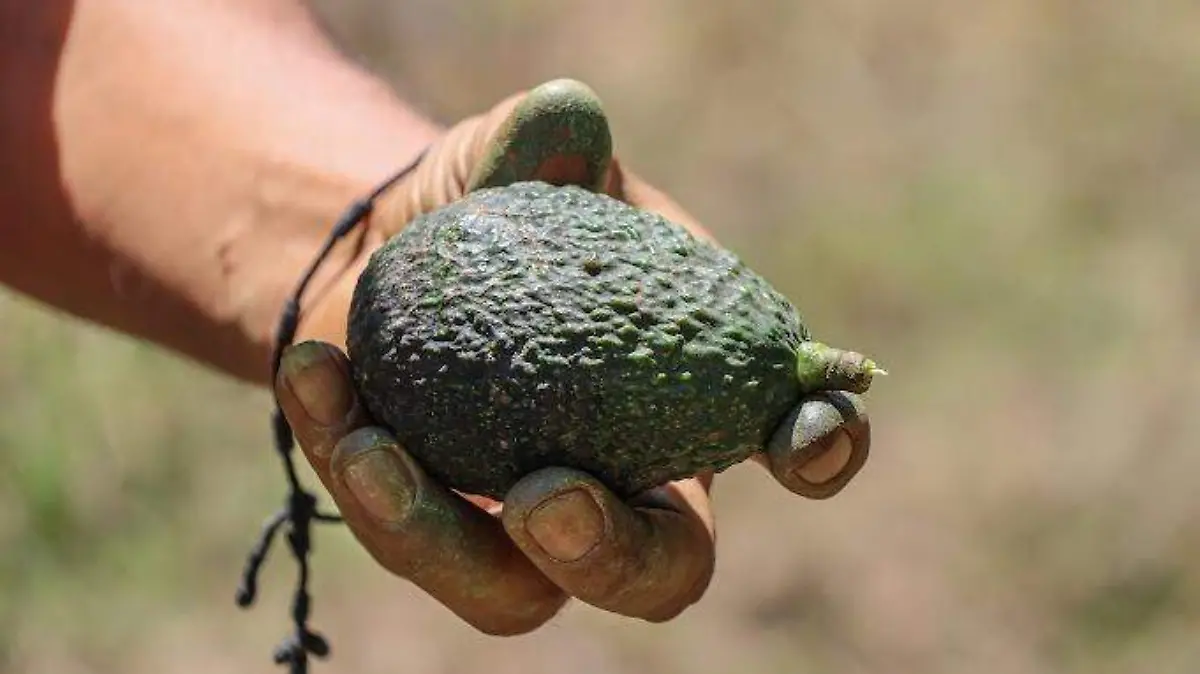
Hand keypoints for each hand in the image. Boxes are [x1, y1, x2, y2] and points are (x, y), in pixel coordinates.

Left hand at [276, 80, 872, 633]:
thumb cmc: (484, 207)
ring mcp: (526, 525)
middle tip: (551, 496)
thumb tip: (566, 116)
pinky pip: (410, 542)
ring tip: (373, 446)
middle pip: (657, 572)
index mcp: (691, 390)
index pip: (785, 436)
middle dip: (613, 554)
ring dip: (444, 535)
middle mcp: (626, 479)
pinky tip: (317, 380)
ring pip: (518, 590)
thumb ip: (546, 141)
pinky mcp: (433, 534)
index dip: (821, 448)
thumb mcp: (515, 160)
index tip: (809, 434)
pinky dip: (360, 473)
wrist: (376, 251)